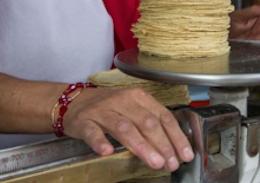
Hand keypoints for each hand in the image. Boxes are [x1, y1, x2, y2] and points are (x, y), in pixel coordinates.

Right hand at [62, 87, 193, 171]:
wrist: (74, 102)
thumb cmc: (110, 108)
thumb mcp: (133, 109)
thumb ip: (151, 124)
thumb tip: (173, 147)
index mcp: (139, 98)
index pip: (163, 117)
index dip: (176, 136)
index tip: (184, 154)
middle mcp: (123, 101)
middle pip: (147, 123)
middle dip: (162, 145)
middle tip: (171, 163)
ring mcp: (103, 111)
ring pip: (124, 128)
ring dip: (141, 146)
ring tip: (154, 161)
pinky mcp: (84, 122)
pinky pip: (92, 132)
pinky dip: (100, 142)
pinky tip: (107, 152)